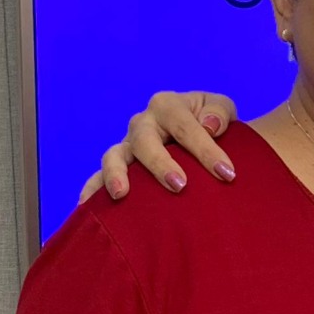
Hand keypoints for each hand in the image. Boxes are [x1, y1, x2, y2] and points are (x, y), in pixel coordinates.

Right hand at [78, 91, 239, 204]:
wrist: (200, 130)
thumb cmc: (210, 120)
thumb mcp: (220, 108)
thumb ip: (219, 113)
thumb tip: (210, 126)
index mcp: (168, 105)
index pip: (186, 126)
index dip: (206, 150)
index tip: (227, 174)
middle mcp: (144, 123)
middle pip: (145, 140)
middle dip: (160, 163)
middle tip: (179, 185)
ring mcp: (128, 145)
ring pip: (114, 156)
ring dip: (116, 175)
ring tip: (122, 195)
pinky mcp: (121, 166)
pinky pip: (99, 177)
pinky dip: (91, 190)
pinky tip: (86, 208)